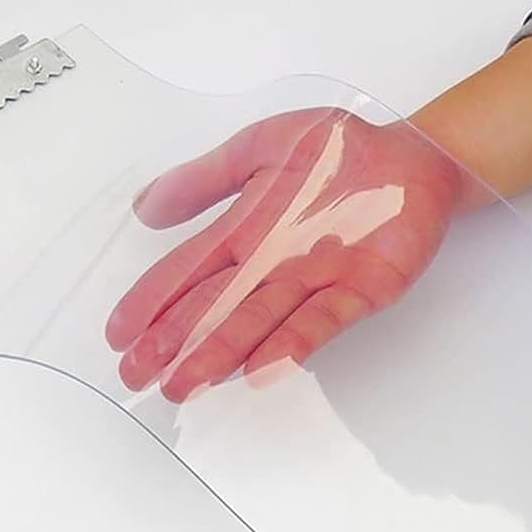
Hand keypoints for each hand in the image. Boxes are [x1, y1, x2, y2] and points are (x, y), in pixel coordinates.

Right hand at [106, 108, 474, 401]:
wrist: (412, 159)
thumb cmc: (338, 153)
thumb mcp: (260, 147)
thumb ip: (205, 178)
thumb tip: (143, 208)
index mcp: (245, 231)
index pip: (188, 271)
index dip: (153, 301)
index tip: (119, 335)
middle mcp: (273, 263)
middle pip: (214, 306)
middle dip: (173, 341)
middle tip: (137, 376)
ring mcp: (315, 281)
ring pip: (259, 321)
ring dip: (219, 352)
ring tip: (184, 384)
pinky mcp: (360, 292)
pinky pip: (322, 319)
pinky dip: (292, 342)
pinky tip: (259, 369)